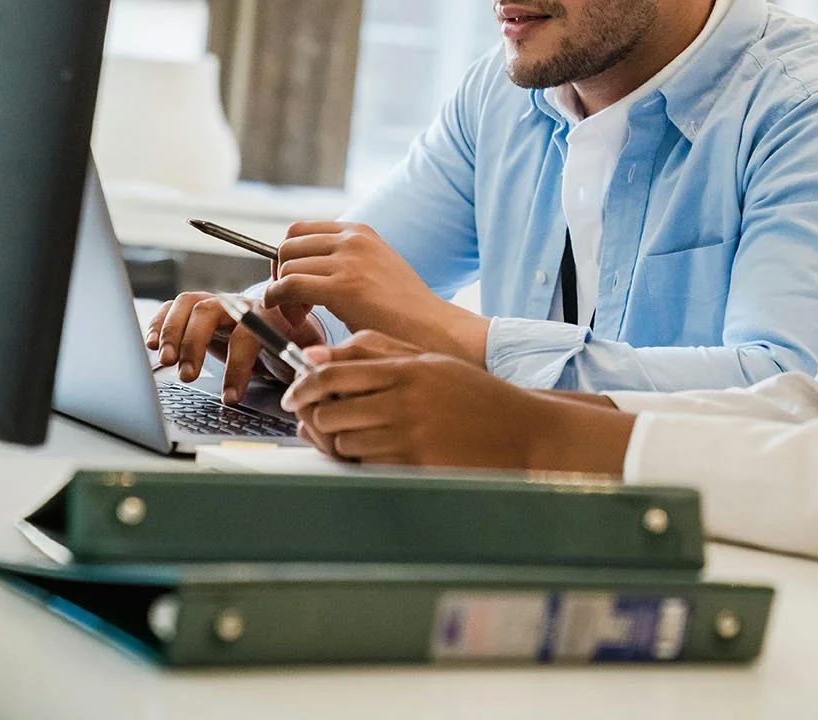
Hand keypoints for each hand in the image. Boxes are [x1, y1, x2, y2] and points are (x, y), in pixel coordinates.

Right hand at [145, 291, 324, 405]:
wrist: (289, 325)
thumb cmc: (294, 346)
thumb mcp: (303, 356)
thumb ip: (304, 365)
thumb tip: (308, 381)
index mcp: (271, 316)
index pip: (249, 333)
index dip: (237, 365)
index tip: (229, 398)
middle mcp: (242, 305)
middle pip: (212, 311)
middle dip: (195, 343)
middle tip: (188, 375)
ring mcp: (220, 304)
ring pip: (191, 304)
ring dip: (173, 332)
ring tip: (164, 362)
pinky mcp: (201, 310)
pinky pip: (176, 307)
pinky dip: (160, 322)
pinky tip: (150, 343)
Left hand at [263, 222, 489, 364]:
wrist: (432, 329)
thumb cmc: (404, 311)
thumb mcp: (376, 269)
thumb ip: (346, 261)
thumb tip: (308, 267)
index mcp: (360, 232)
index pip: (300, 230)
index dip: (289, 258)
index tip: (294, 285)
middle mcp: (353, 239)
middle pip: (288, 245)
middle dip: (281, 274)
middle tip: (293, 304)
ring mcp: (348, 260)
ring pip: (286, 266)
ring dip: (282, 294)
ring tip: (300, 318)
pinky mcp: (343, 286)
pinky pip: (288, 286)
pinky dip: (278, 302)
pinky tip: (292, 320)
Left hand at [281, 330, 635, 473]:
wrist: (522, 431)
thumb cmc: (473, 395)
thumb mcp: (429, 361)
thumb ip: (375, 351)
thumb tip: (318, 356)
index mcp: (406, 367)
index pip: (335, 371)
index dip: (305, 385)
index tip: (295, 394)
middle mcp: (405, 399)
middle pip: (331, 409)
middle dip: (313, 417)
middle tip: (313, 419)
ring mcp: (410, 434)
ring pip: (343, 442)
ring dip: (334, 442)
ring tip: (342, 436)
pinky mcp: (416, 465)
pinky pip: (366, 466)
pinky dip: (357, 462)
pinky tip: (368, 453)